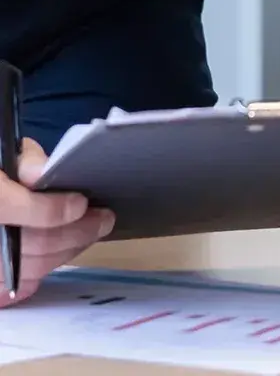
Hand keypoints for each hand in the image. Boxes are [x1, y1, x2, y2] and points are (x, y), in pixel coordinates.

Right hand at [1, 140, 114, 302]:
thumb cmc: (3, 172)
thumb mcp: (7, 156)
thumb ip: (26, 162)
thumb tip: (43, 172)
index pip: (7, 207)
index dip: (48, 209)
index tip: (81, 203)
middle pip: (30, 244)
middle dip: (75, 233)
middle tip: (105, 219)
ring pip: (30, 268)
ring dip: (68, 251)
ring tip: (91, 232)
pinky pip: (18, 286)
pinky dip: (43, 270)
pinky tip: (62, 251)